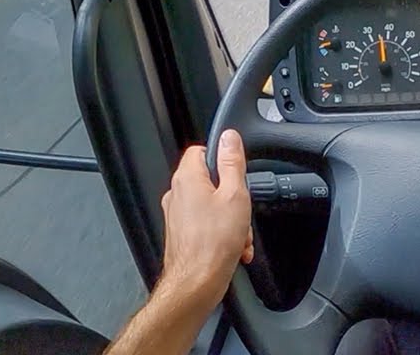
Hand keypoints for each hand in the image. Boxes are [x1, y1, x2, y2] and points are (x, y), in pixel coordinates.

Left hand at [155, 129, 254, 315]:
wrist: (197, 283)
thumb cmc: (213, 243)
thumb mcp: (235, 194)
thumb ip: (232, 162)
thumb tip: (229, 137)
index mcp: (188, 178)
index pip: (201, 150)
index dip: (222, 158)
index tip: (237, 172)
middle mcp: (177, 194)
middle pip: (211, 180)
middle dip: (232, 195)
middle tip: (242, 208)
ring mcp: (178, 215)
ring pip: (212, 204)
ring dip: (232, 217)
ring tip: (240, 234)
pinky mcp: (182, 233)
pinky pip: (207, 224)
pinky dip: (223, 232)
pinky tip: (235, 246)